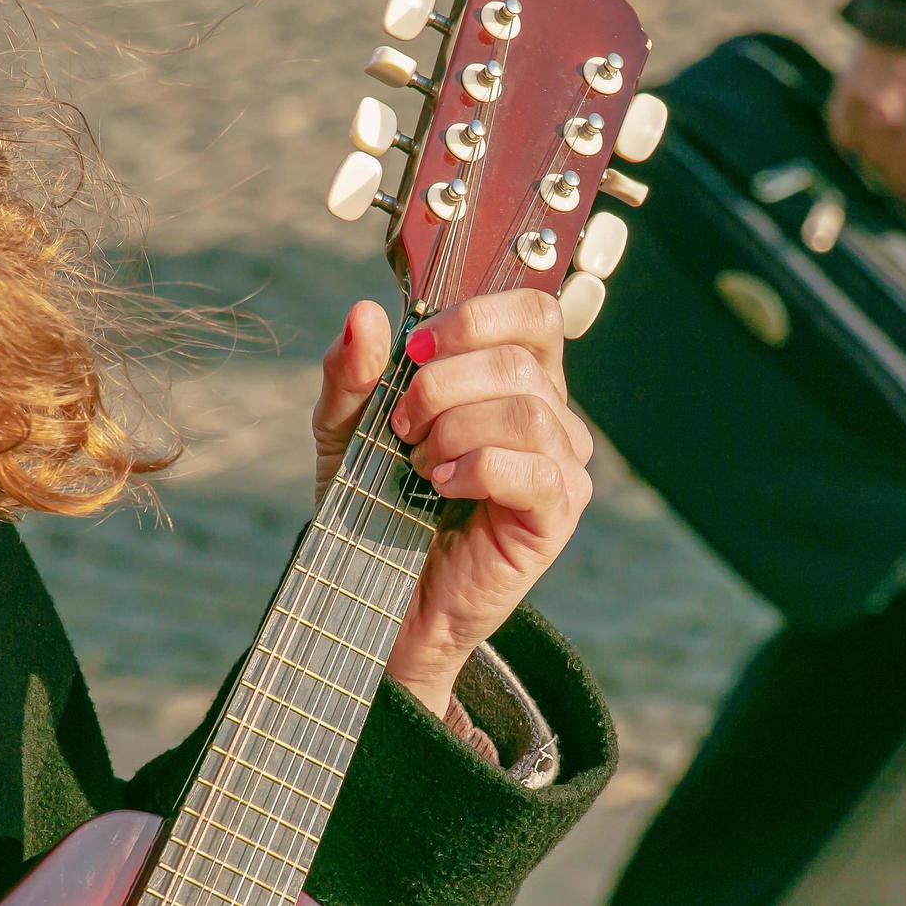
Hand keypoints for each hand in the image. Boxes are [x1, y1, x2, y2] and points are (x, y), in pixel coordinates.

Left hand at [311, 292, 593, 716]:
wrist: (373, 591)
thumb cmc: (373, 500)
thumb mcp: (345, 425)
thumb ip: (352, 370)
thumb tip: (364, 314)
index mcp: (512, 377)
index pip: (534, 314)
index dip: (477, 317)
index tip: (416, 350)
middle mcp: (549, 413)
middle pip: (517, 360)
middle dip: (442, 385)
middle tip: (400, 425)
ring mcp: (561, 464)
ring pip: (526, 410)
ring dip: (455, 430)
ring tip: (419, 463)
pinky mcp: (557, 513)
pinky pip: (534, 469)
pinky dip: (476, 469)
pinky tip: (442, 486)